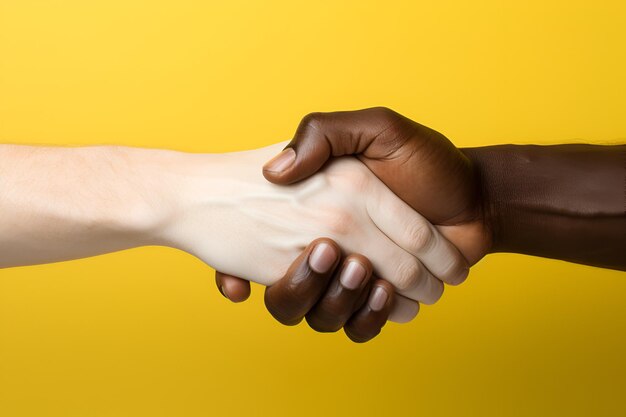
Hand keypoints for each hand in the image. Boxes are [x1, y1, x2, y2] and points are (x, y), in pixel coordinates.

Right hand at [217, 107, 489, 337]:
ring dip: (349, 303)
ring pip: (324, 313)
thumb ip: (325, 133)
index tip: (329, 244)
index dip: (302, 248)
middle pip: (306, 284)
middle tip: (360, 262)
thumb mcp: (378, 128)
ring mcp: (348, 275)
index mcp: (317, 206)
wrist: (474, 197)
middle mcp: (328, 242)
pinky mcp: (370, 299)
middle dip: (334, 278)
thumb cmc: (429, 161)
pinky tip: (388, 297)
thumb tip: (275, 173)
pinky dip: (368, 319)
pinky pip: (354, 327)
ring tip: (381, 283)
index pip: (287, 239)